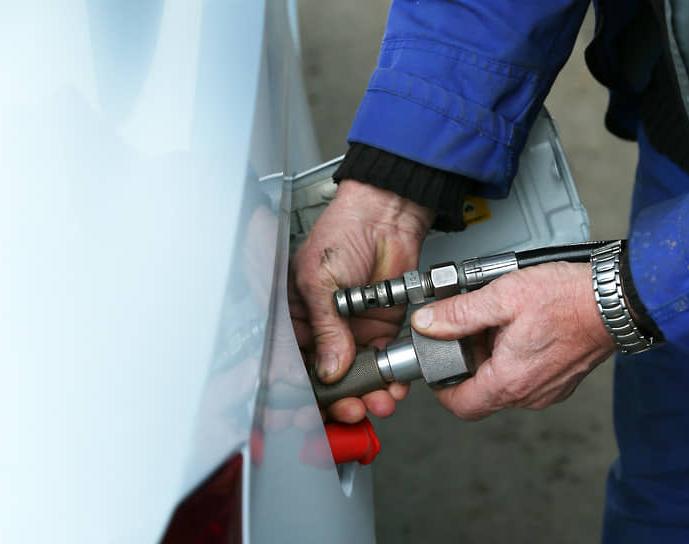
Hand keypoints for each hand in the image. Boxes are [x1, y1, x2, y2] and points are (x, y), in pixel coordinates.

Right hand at [289, 179, 434, 421]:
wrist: (386, 217)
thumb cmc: (342, 234)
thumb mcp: (320, 280)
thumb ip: (326, 326)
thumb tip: (330, 367)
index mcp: (296, 317)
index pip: (294, 364)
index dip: (302, 390)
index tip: (310, 412)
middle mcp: (324, 329)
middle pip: (327, 378)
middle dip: (340, 399)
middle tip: (351, 410)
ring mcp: (353, 331)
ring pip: (358, 375)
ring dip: (368, 393)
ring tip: (377, 402)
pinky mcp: (382, 329)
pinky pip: (385, 362)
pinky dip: (391, 377)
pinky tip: (394, 386)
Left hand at [410, 262, 615, 419]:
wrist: (615, 300)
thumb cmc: (568, 298)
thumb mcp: (503, 296)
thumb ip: (459, 313)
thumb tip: (428, 323)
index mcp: (510, 380)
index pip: (461, 406)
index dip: (441, 389)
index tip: (436, 367)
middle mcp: (529, 394)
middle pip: (482, 393)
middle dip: (469, 363)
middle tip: (469, 332)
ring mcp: (548, 390)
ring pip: (506, 384)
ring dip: (494, 359)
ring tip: (499, 323)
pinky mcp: (562, 381)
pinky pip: (528, 377)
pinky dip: (516, 358)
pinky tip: (521, 328)